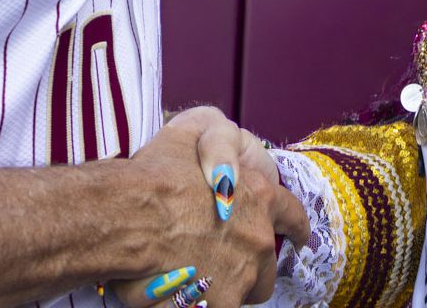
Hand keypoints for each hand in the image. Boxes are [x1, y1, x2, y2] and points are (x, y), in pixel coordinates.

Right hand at [111, 108, 307, 307]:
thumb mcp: (193, 135)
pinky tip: (178, 294)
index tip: (297, 237)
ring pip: (242, 292)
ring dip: (226, 288)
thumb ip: (218, 149)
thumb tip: (224, 170)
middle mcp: (258, 239)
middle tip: (222, 263)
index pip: (292, 216)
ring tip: (196, 278)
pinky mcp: (219, 304)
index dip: (294, 227)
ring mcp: (241, 277)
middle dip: (250, 268)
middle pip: (266, 266)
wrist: (129, 215)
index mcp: (260, 197)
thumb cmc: (157, 174)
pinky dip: (201, 303)